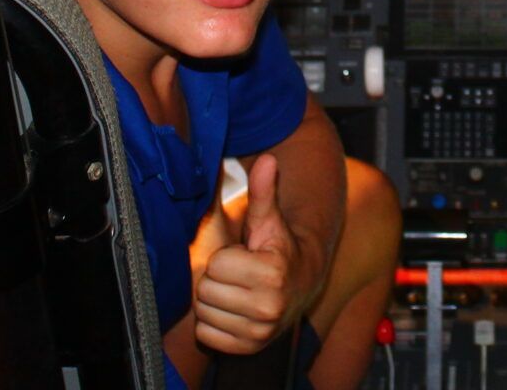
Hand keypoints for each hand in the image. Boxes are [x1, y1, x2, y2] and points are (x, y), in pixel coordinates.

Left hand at [193, 154, 305, 353]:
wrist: (301, 285)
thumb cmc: (278, 248)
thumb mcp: (269, 219)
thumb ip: (264, 191)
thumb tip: (268, 159)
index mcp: (273, 273)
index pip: (216, 265)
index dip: (224, 257)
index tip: (242, 255)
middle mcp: (269, 307)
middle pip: (207, 291)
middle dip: (217, 279)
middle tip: (237, 273)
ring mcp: (259, 332)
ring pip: (204, 314)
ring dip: (214, 301)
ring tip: (236, 290)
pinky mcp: (248, 348)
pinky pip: (207, 335)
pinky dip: (215, 323)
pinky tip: (233, 309)